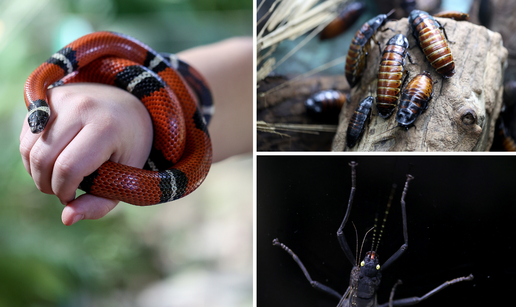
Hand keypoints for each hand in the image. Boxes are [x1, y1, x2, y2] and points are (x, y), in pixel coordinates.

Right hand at [19, 83, 152, 224]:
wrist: (130, 104)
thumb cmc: (130, 145)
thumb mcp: (128, 175)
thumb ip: (101, 203)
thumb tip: (66, 219)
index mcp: (106, 126)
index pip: (68, 168)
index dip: (64, 191)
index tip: (71, 197)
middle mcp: (82, 107)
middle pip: (43, 158)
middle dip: (46, 184)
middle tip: (61, 191)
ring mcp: (63, 98)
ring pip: (28, 147)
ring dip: (36, 171)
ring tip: (56, 177)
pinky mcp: (48, 96)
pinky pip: (27, 134)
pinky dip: (33, 154)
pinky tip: (52, 159)